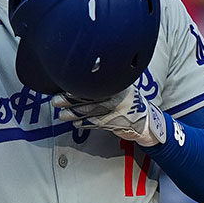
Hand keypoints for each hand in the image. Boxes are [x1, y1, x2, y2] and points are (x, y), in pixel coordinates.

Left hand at [52, 86, 166, 146]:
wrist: (147, 121)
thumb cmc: (131, 104)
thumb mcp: (122, 89)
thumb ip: (106, 84)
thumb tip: (82, 78)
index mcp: (117, 84)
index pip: (94, 84)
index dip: (77, 86)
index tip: (63, 86)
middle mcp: (118, 95)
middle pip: (89, 96)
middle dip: (69, 100)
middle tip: (56, 101)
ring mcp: (118, 110)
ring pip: (90, 111)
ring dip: (74, 114)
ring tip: (62, 115)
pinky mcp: (116, 123)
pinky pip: (97, 123)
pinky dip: (85, 124)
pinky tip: (76, 124)